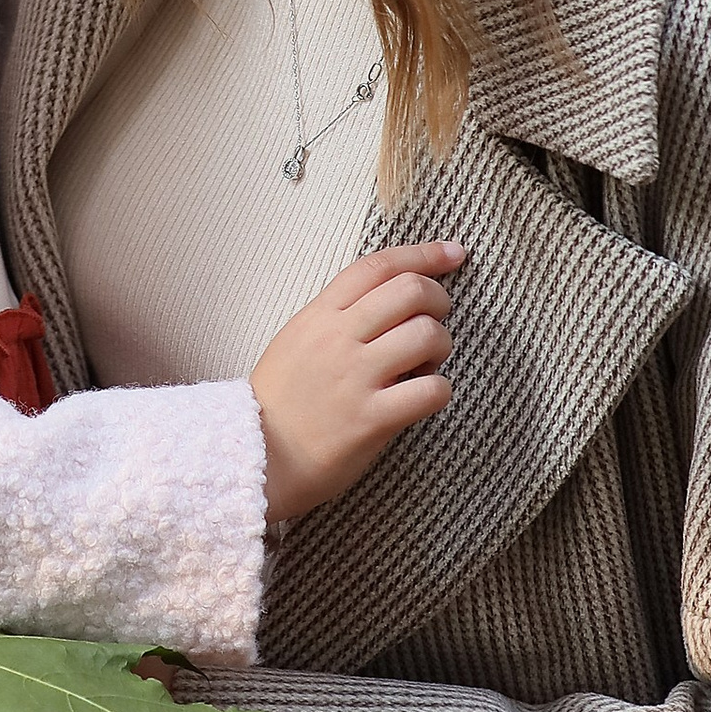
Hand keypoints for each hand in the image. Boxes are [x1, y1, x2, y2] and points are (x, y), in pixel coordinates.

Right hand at [250, 244, 463, 532]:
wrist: (257, 457)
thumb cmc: (280, 400)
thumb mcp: (297, 339)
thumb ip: (338, 314)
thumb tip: (392, 293)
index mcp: (319, 315)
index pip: (377, 266)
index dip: (423, 254)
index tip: (452, 254)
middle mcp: (338, 339)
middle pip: (410, 291)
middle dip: (439, 300)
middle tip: (436, 320)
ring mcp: (355, 378)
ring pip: (427, 334)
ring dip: (441, 345)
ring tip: (426, 364)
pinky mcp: (371, 420)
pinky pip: (430, 391)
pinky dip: (440, 390)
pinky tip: (425, 396)